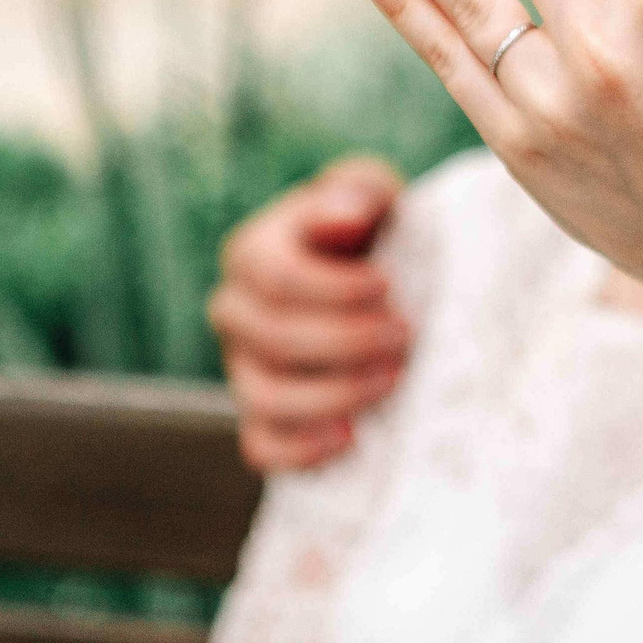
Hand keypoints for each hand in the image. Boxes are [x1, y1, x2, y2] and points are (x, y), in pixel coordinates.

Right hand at [210, 157, 411, 471]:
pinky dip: (301, 451)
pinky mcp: (263, 417)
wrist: (377, 281)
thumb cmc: (370, 230)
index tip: (389, 284)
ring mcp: (243, 369)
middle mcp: (236, 312)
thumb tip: (346, 215)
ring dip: (332, 395)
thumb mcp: (368, 194)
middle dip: (345, 340)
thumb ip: (355, 191)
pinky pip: (261, 447)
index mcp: (252, 254)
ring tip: (392, 381)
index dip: (332, 287)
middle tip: (406, 335)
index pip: (274, 277)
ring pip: (264, 396)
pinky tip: (352, 438)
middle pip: (272, 338)